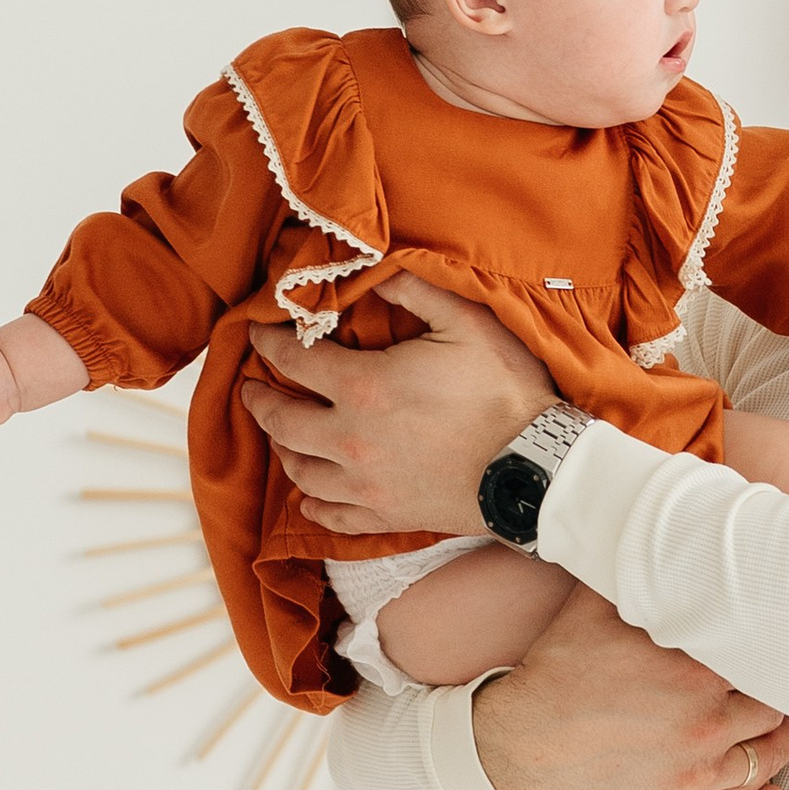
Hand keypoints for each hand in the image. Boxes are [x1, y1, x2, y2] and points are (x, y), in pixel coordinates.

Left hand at [241, 274, 553, 536]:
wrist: (536, 468)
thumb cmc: (505, 391)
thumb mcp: (467, 323)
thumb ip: (416, 292)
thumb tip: (376, 274)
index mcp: (363, 387)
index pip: (294, 360)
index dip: (269, 342)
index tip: (257, 332)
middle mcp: (350, 440)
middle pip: (282, 422)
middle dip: (261, 401)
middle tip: (252, 389)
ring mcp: (366, 484)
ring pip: (301, 471)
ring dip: (284, 450)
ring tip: (283, 436)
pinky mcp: (387, 515)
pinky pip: (334, 515)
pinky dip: (314, 504)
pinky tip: (309, 497)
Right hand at [472, 583, 788, 789]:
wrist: (516, 745)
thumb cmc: (558, 671)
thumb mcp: (595, 607)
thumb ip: (638, 572)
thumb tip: (661, 529)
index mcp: (694, 671)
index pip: (762, 657)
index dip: (774, 649)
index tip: (782, 642)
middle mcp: (703, 724)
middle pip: (774, 708)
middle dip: (779, 695)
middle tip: (786, 684)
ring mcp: (693, 773)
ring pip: (766, 759)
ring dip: (780, 744)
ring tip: (783, 730)